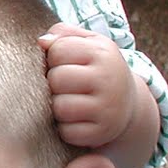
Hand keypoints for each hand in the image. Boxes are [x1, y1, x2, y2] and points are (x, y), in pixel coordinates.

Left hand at [39, 22, 134, 149]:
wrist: (126, 102)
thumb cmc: (95, 67)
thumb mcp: (87, 43)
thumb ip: (62, 34)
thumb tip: (42, 41)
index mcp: (102, 52)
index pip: (57, 50)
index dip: (53, 58)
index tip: (64, 63)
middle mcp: (108, 79)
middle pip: (57, 79)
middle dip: (54, 82)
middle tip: (66, 85)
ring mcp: (108, 108)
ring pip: (60, 107)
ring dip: (58, 106)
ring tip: (70, 101)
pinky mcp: (102, 132)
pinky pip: (68, 132)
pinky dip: (66, 128)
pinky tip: (77, 119)